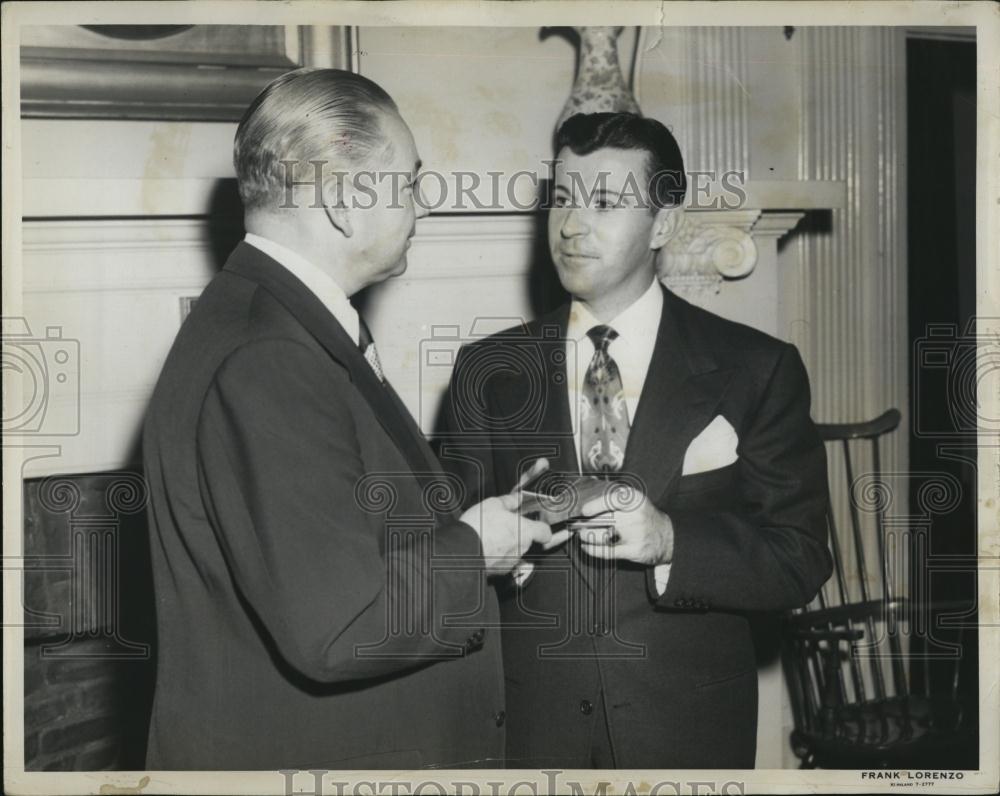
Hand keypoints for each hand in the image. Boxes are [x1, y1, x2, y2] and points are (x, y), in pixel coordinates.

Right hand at [460, 459, 552, 575]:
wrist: (461, 551)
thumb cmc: (479, 526)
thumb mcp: (493, 504)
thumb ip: (509, 501)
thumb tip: (517, 498)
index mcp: (526, 531)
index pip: (547, 532)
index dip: (545, 528)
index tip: (543, 525)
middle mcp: (523, 548)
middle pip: (530, 542)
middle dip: (524, 536)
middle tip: (514, 528)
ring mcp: (512, 562)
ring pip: (516, 552)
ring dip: (509, 544)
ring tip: (495, 535)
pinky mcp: (500, 572)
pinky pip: (504, 561)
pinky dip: (499, 555)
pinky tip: (488, 547)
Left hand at [575, 492, 673, 565]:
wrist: (667, 536)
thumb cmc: (643, 516)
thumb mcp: (633, 500)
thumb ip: (612, 498)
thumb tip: (584, 498)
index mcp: (633, 499)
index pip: (611, 500)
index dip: (595, 506)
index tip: (583, 510)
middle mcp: (635, 516)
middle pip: (602, 520)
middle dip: (584, 523)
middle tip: (575, 523)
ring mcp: (635, 535)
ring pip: (601, 536)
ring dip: (586, 536)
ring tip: (581, 534)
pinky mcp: (634, 551)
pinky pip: (606, 551)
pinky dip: (592, 549)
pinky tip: (586, 546)